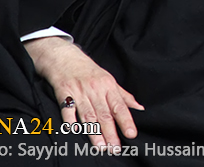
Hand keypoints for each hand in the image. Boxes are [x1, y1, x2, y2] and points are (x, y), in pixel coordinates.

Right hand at [23, 37, 143, 147]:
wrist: (65, 56)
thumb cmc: (89, 71)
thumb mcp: (109, 80)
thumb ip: (124, 96)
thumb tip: (140, 108)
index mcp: (108, 86)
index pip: (119, 106)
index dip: (126, 120)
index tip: (131, 134)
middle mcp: (95, 89)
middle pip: (104, 113)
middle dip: (110, 132)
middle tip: (115, 148)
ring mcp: (79, 91)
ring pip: (88, 115)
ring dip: (94, 132)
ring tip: (100, 147)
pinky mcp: (63, 93)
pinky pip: (67, 109)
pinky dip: (71, 120)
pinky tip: (75, 131)